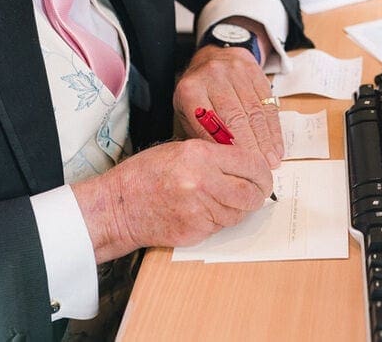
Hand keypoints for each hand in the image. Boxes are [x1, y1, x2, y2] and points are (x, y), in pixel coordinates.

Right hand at [72, 139, 272, 262]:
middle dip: (259, 194)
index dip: (262, 173)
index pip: (250, 164)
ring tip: (225, 200)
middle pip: (251, 193)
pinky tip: (206, 212)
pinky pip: (222, 227)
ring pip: (239, 213)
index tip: (264, 176)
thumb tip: (248, 164)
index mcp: (200, 155)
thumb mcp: (180, 150)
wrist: (117, 208)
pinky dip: (221, 220)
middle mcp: (202, 182)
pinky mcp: (195, 231)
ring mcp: (199, 209)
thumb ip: (215, 155)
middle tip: (257, 193)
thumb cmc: (146, 175)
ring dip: (239, 208)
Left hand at [173, 45, 283, 167]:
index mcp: (191, 90)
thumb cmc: (200, 91)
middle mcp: (213, 77)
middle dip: (249, 148)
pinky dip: (273, 128)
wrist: (215, 56)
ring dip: (265, 141)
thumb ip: (200, 134)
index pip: (209, 124)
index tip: (237, 168)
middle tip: (258, 169)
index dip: (226, 149)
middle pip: (235, 118)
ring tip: (270, 161)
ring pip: (254, 112)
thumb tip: (220, 163)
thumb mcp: (187, 110)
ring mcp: (236, 72)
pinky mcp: (255, 72)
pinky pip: (268, 104)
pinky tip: (276, 145)